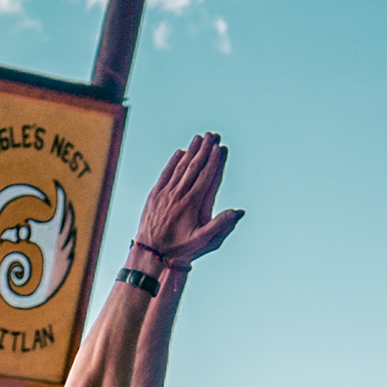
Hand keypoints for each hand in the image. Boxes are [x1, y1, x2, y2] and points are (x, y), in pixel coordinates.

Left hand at [130, 133, 240, 269]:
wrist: (149, 251)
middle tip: (211, 136)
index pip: (205, 177)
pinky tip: (179, 152)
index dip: (213, 161)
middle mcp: (178, 194)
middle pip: (193, 167)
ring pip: (180, 167)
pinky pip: (165, 174)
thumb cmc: (177, 247)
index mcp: (191, 203)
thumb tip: (237, 212)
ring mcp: (165, 192)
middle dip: (203, 150)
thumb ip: (219, 225)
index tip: (219, 148)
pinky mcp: (154, 194)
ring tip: (198, 139)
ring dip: (190, 151)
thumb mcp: (201, 240)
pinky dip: (172, 162)